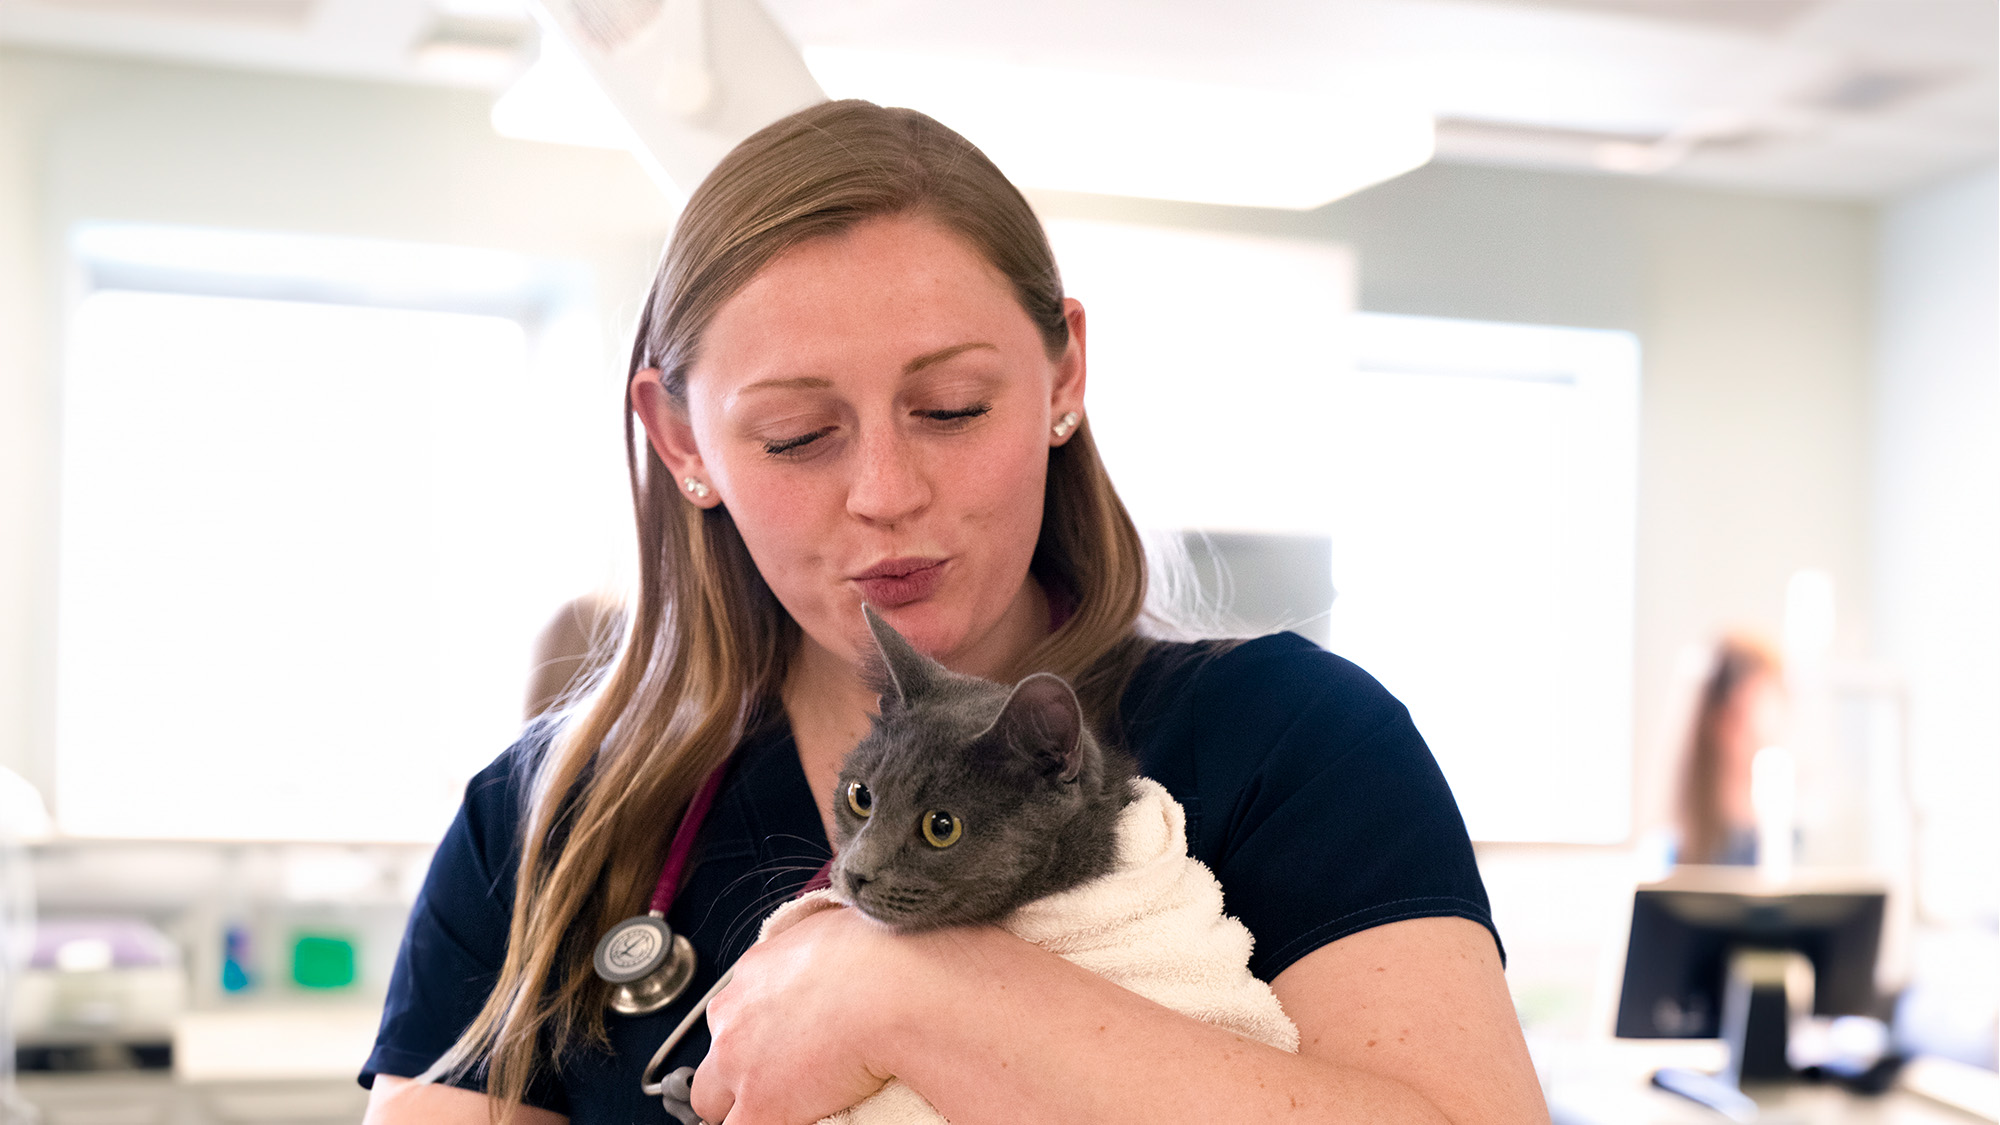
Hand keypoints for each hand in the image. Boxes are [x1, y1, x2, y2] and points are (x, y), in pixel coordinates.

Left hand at [690, 904, 942, 1124]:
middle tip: (774, 1079)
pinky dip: (763, 1123)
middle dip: (734, 1071)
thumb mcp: (831, 928)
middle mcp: (734, 1017)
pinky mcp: (761, 1106)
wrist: (889, 989)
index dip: (755, 1033)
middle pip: (713, 1058)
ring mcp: (739, 1064)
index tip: (778, 1040)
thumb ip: (812, 948)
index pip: (735, 1013)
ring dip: (742, 1104)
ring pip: (712, 1101)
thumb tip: (829, 948)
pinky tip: (793, 1119)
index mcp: (752, 972)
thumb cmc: (876, 951)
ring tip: (782, 1104)